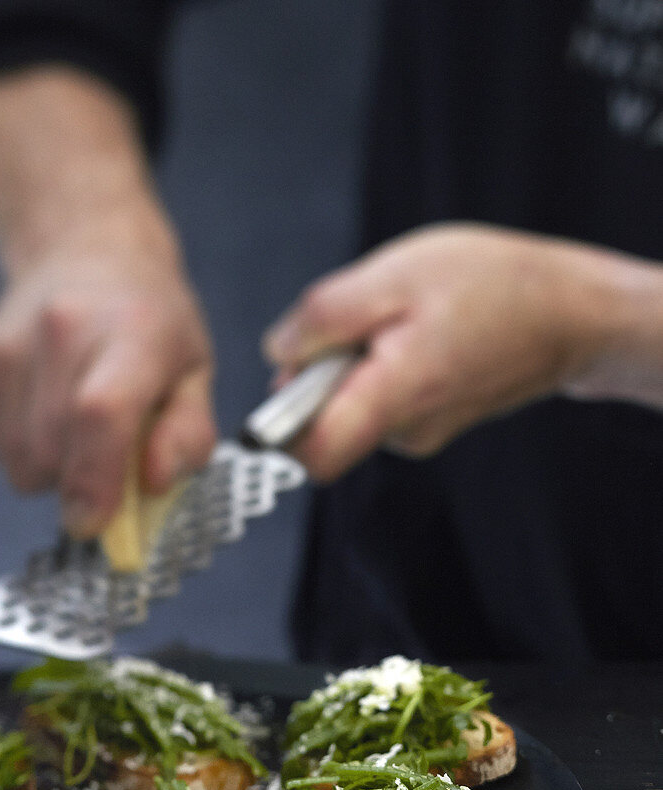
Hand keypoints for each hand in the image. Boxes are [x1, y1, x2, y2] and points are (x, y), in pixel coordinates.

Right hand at [0, 68, 215, 536]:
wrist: (87, 255)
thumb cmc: (152, 327)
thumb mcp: (196, 374)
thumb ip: (188, 435)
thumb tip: (152, 483)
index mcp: (132, 332)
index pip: (100, 412)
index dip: (94, 480)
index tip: (93, 524)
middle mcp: (60, 330)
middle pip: (53, 450)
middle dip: (82, 481)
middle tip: (110, 455)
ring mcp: (7, 347)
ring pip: (17, 460)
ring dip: (52, 470)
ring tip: (79, 429)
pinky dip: (24, 451)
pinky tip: (48, 414)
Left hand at [263, 223, 660, 479]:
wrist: (569, 313)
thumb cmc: (493, 286)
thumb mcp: (393, 275)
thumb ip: (323, 319)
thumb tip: (277, 353)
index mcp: (391, 399)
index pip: (310, 456)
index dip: (281, 422)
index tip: (295, 373)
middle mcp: (403, 434)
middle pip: (319, 424)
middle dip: (318, 370)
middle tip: (362, 321)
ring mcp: (418, 434)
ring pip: (348, 406)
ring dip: (352, 361)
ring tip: (401, 321)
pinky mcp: (427, 423)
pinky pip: (377, 400)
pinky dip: (379, 365)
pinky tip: (415, 334)